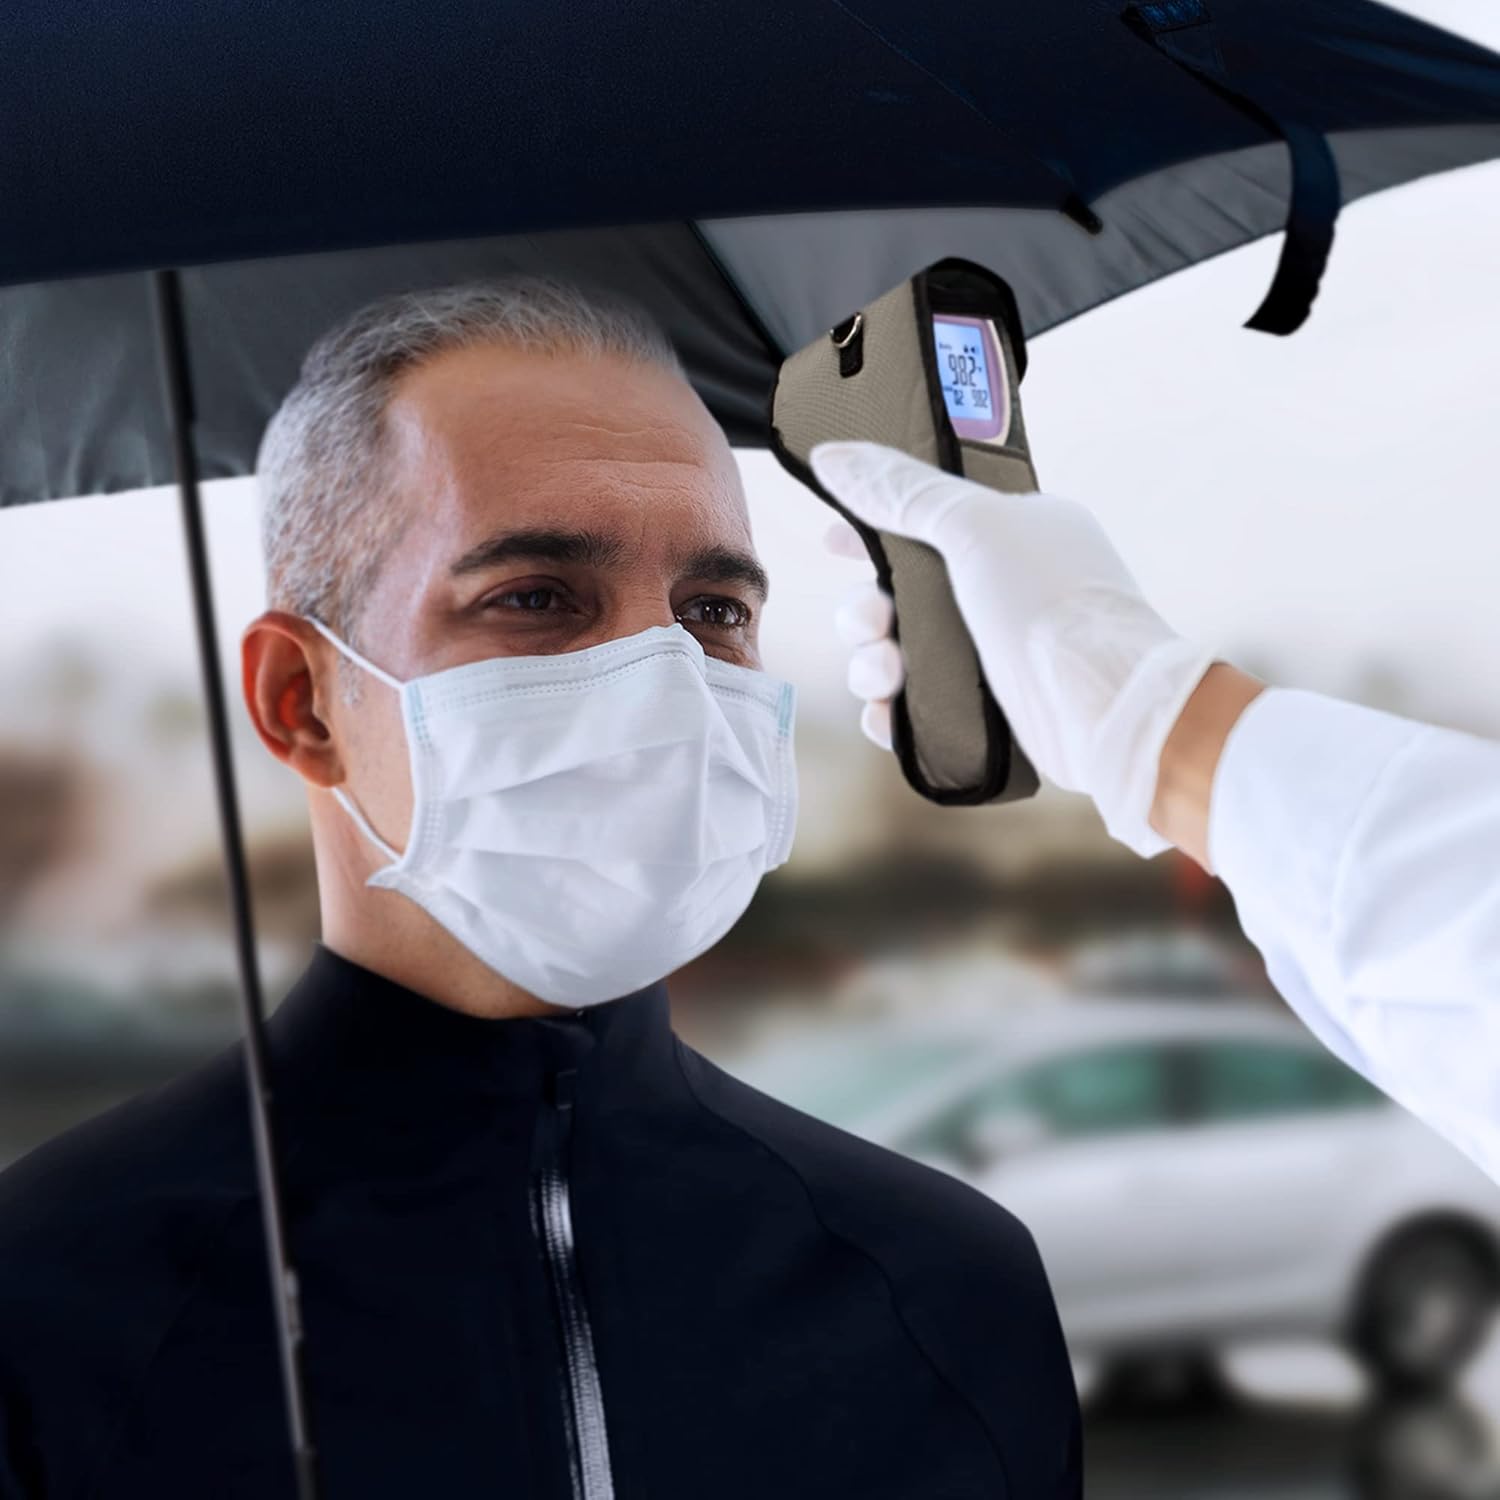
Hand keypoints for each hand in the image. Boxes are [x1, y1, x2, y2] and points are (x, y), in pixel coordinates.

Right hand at [811, 440, 1220, 858]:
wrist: (1107, 712)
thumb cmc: (1055, 607)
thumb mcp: (977, 527)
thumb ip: (904, 492)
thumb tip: (833, 455)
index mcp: (1012, 536)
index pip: (926, 521)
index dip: (873, 529)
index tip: (834, 539)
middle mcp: (1002, 593)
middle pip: (900, 594)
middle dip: (866, 608)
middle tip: (870, 621)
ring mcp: (992, 656)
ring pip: (900, 654)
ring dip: (872, 663)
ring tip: (883, 674)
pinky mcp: (983, 717)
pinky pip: (913, 712)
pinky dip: (891, 713)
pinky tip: (885, 714)